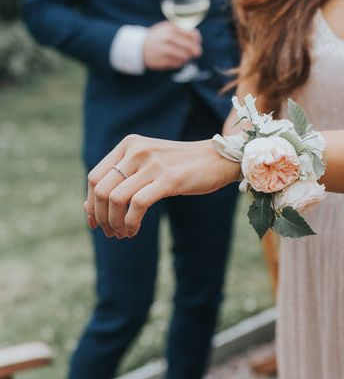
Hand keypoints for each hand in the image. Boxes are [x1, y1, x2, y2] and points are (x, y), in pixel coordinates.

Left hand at [85, 135, 240, 238]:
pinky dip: (130, 222)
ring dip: (115, 223)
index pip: (95, 177)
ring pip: (116, 199)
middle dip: (101, 216)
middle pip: (101, 189)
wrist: (219, 159)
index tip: (95, 222)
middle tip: (110, 232)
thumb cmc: (183, 166)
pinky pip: (137, 205)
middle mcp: (137, 151)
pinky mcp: (169, 179)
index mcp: (129, 145)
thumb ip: (123, 179)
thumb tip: (90, 208)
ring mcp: (153, 164)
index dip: (90, 203)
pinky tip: (134, 230)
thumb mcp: (149, 164)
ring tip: (122, 234)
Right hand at [142, 22, 201, 70]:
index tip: (198, 42)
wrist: (138, 47)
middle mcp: (168, 38)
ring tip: (185, 56)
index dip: (197, 39)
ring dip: (188, 57)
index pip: (192, 34)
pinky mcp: (163, 61)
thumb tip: (197, 36)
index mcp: (171, 28)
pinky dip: (181, 62)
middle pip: (191, 47)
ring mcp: (165, 50)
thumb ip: (181, 29)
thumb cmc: (157, 37)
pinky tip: (177, 59)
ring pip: (186, 56)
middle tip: (196, 53)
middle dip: (196, 51)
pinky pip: (179, 63)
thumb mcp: (166, 28)